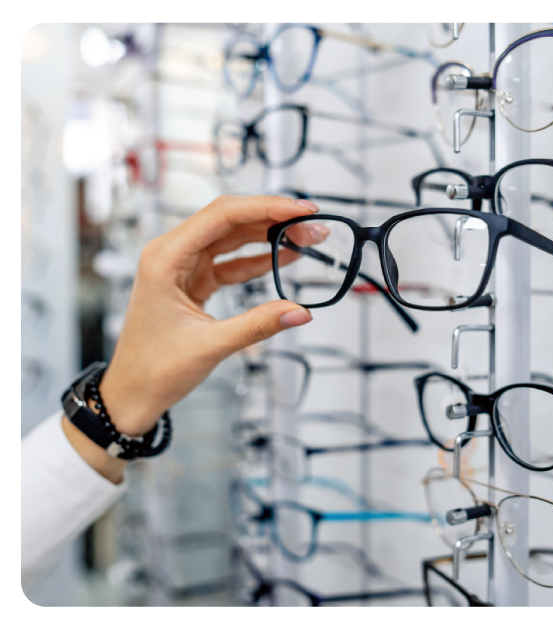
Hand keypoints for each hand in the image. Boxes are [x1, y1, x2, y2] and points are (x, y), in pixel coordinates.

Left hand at [98, 195, 323, 437]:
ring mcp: (183, 266)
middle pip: (229, 220)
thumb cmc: (153, 369)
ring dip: (268, 237)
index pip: (221, 216)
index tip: (300, 210)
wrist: (133, 392)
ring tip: (305, 240)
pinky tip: (284, 259)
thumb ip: (258, 325)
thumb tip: (301, 312)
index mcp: (165, 258)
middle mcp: (171, 254)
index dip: (265, 207)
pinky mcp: (193, 281)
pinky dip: (257, 260)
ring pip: (232, 238)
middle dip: (273, 219)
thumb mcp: (210, 346)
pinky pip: (230, 261)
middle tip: (311, 227)